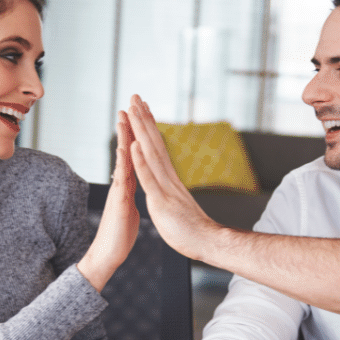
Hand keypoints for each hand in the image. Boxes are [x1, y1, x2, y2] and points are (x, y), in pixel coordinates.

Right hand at [78, 110, 138, 290]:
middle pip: (126, 150)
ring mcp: (119, 191)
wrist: (108, 255)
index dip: (137, 135)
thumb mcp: (129, 209)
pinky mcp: (118, 202)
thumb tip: (130, 185)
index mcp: (129, 184)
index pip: (134, 154)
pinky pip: (121, 179)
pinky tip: (123, 149)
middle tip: (128, 104)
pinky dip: (123, 163)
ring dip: (122, 137)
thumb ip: (128, 194)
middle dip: (128, 127)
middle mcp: (122, 183)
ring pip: (121, 159)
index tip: (139, 116)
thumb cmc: (119, 234)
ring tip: (123, 117)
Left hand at [126, 95, 219, 261]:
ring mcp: (165, 187)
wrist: (207, 242)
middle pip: (153, 143)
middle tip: (135, 96)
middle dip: (143, 119)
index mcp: (169, 178)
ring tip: (133, 110)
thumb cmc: (190, 228)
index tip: (142, 108)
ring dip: (140, 131)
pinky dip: (140, 161)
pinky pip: (149, 179)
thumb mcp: (175, 204)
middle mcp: (168, 177)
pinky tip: (133, 145)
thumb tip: (166, 183)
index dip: (148, 127)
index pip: (156, 147)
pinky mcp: (161, 200)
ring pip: (150, 154)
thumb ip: (169, 191)